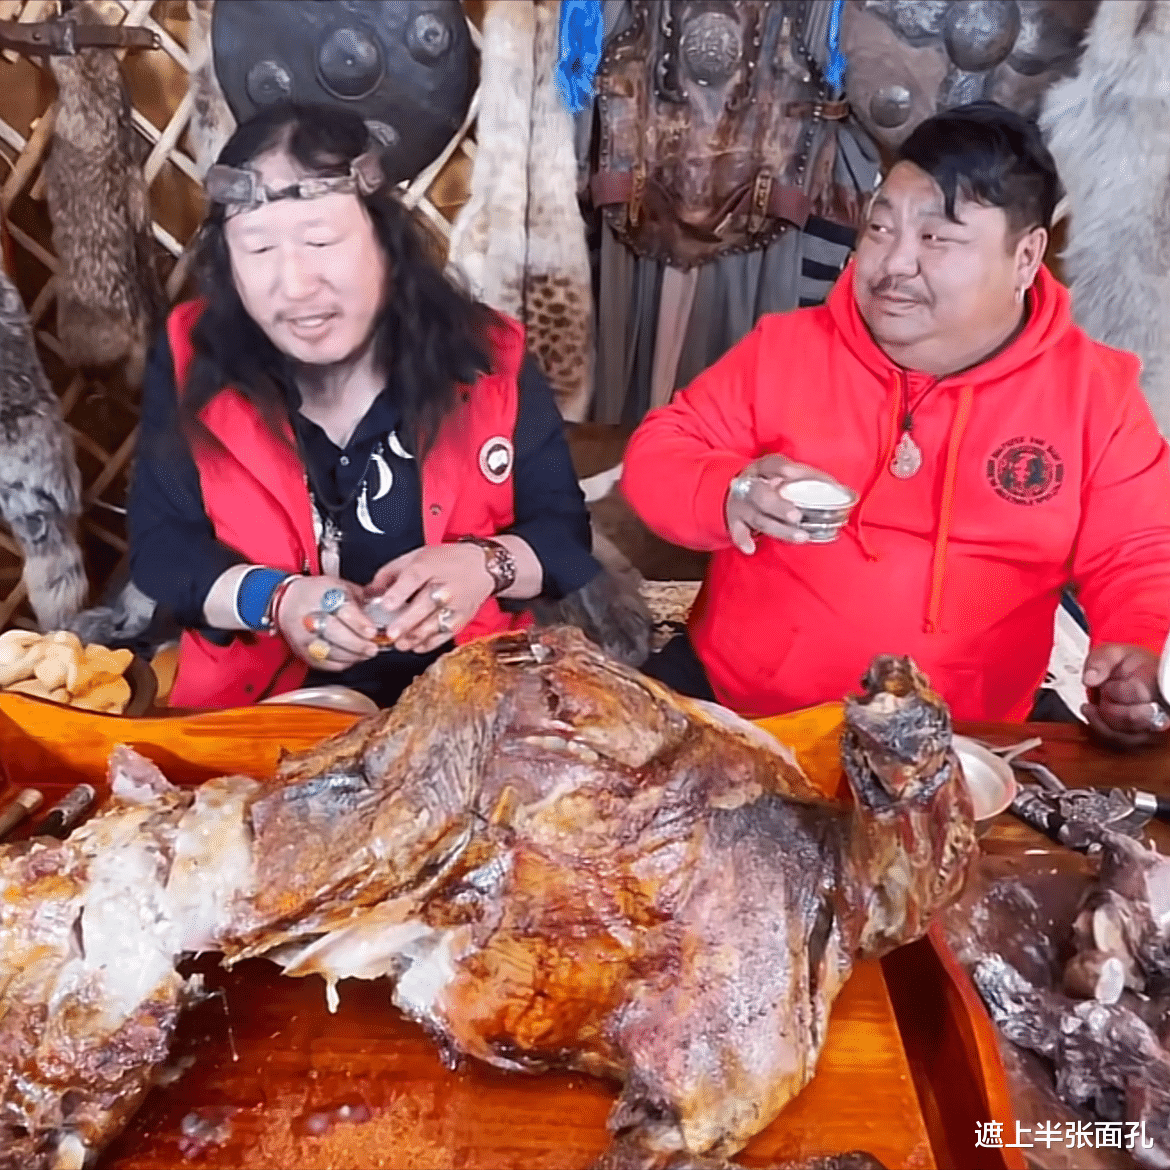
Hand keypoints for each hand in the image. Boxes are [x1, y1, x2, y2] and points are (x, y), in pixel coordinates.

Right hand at [276, 575, 378, 671]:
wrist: (287, 601)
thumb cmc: (318, 593)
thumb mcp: (341, 586)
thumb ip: (363, 598)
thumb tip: (386, 610)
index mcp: (322, 594)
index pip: (342, 610)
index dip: (359, 623)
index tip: (373, 631)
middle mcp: (309, 615)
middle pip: (335, 633)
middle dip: (357, 643)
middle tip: (373, 648)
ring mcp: (304, 635)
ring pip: (329, 651)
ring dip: (351, 655)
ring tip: (366, 653)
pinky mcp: (302, 651)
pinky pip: (323, 663)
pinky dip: (341, 663)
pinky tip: (352, 658)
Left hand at [363, 543, 494, 653]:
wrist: (482, 567)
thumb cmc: (445, 561)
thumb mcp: (416, 557)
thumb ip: (390, 574)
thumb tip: (368, 593)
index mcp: (429, 565)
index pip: (414, 578)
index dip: (399, 592)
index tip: (385, 605)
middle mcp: (445, 585)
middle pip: (425, 604)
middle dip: (407, 622)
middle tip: (391, 634)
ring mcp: (456, 604)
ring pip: (435, 623)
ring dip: (416, 636)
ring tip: (400, 644)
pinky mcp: (462, 618)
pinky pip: (445, 634)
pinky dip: (430, 643)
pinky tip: (416, 646)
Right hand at [725, 454, 849, 554]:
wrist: (737, 491)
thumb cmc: (771, 482)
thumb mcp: (786, 474)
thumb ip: (810, 480)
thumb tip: (846, 492)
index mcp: (764, 468)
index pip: (774, 465)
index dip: (786, 471)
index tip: (798, 477)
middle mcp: (750, 484)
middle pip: (762, 495)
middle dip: (779, 506)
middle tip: (797, 516)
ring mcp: (741, 504)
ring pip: (758, 517)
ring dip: (778, 528)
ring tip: (800, 537)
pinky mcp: (735, 520)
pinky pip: (736, 531)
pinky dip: (742, 540)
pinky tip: (750, 549)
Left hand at [1081, 643, 1168, 746]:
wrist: (1141, 676)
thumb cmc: (1131, 665)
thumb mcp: (1112, 653)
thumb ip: (1100, 661)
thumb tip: (1090, 679)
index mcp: (1159, 683)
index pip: (1138, 694)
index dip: (1116, 691)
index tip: (1109, 685)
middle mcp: (1162, 708)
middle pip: (1132, 719)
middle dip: (1109, 707)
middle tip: (1105, 695)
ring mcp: (1155, 727)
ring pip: (1125, 736)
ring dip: (1103, 720)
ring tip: (1097, 704)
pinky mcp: (1145, 739)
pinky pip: (1120, 743)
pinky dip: (1103, 730)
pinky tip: (1095, 715)